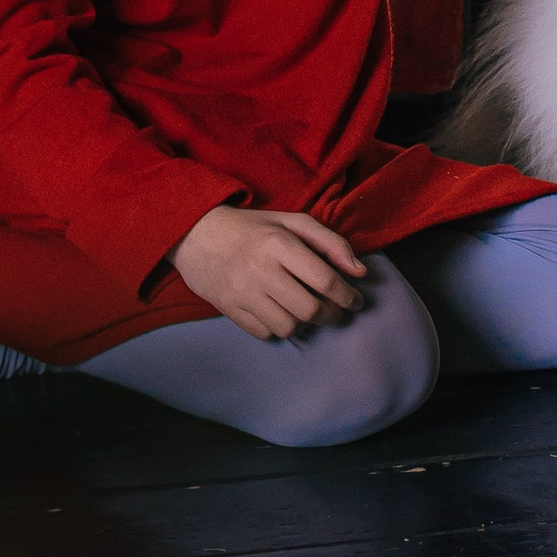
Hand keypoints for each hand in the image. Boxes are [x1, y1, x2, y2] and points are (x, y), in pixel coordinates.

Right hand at [172, 203, 368, 341]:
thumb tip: (361, 272)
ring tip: (309, 311)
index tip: (356, 300)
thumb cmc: (252, 228)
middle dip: (332, 315)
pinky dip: (280, 328)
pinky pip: (266, 333)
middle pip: (310, 310)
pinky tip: (283, 313)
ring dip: (306, 324)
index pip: (325, 281)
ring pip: (289, 327)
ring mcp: (242, 293)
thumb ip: (331, 243)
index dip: (349, 296)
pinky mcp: (229, 309)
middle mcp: (260, 270)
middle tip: (337, 311)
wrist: (196, 235)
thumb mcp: (292, 223)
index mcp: (279, 244)